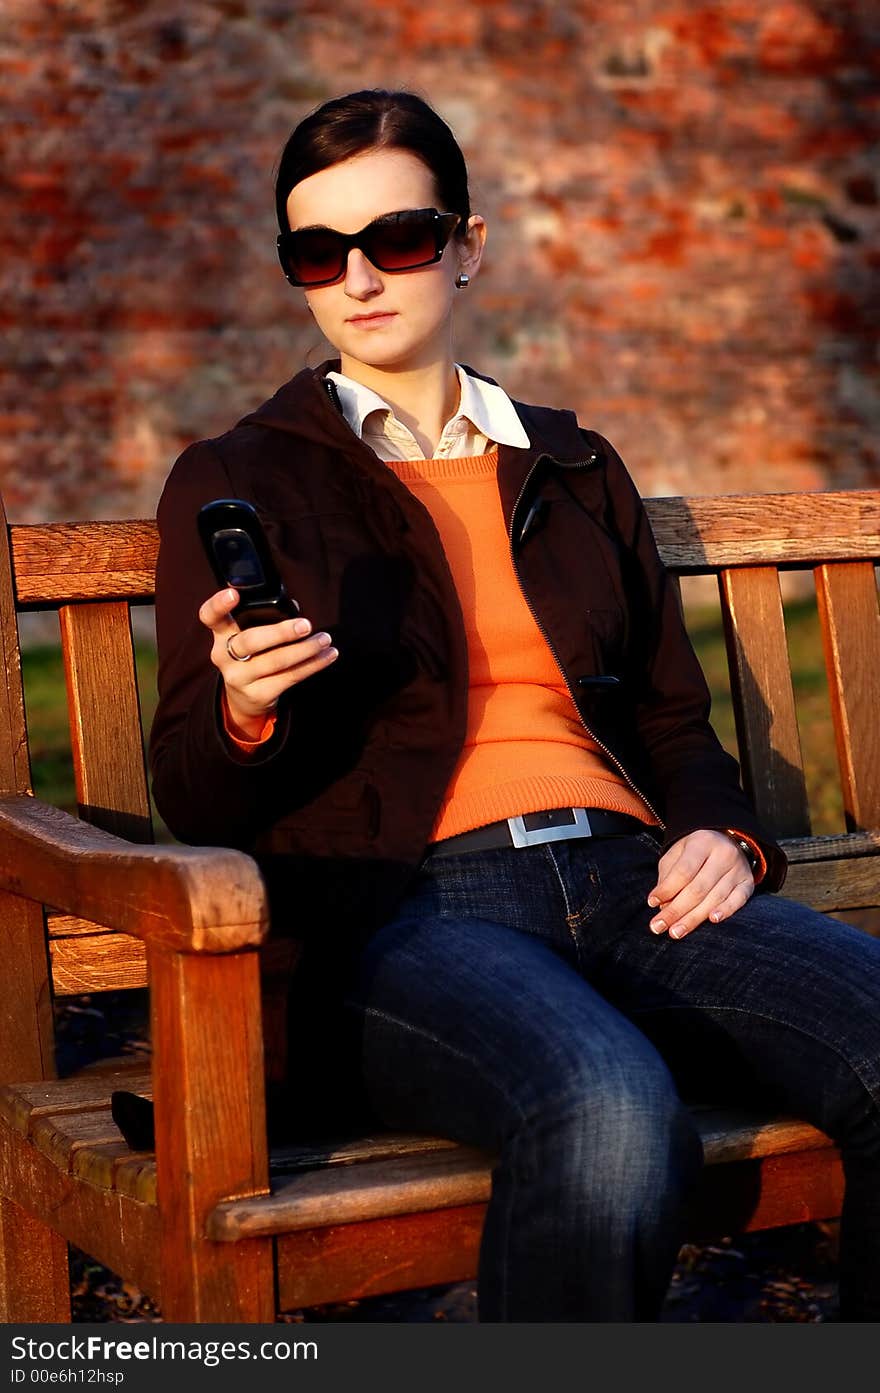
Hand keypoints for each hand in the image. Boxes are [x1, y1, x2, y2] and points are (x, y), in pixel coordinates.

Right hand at [199, 587, 338, 739]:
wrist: (243, 700)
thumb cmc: (253, 656)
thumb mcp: (247, 637)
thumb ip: (263, 621)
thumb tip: (294, 608)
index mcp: (221, 635)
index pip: (210, 617)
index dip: (218, 604)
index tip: (233, 593)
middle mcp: (225, 657)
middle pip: (250, 641)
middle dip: (281, 632)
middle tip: (306, 625)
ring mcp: (239, 678)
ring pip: (276, 661)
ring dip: (306, 649)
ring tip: (324, 639)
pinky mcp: (258, 695)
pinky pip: (290, 677)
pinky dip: (313, 665)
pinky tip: (327, 655)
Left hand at [646, 829, 754, 939]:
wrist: (727, 841)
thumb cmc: (695, 852)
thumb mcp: (677, 853)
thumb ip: (668, 876)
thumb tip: (663, 905)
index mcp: (702, 842)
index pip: (684, 871)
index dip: (667, 889)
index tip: (651, 903)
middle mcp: (723, 854)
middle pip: (698, 888)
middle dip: (676, 910)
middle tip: (659, 927)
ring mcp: (738, 869)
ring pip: (715, 897)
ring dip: (694, 918)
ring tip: (676, 932)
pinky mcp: (748, 882)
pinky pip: (738, 900)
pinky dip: (726, 911)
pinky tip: (712, 920)